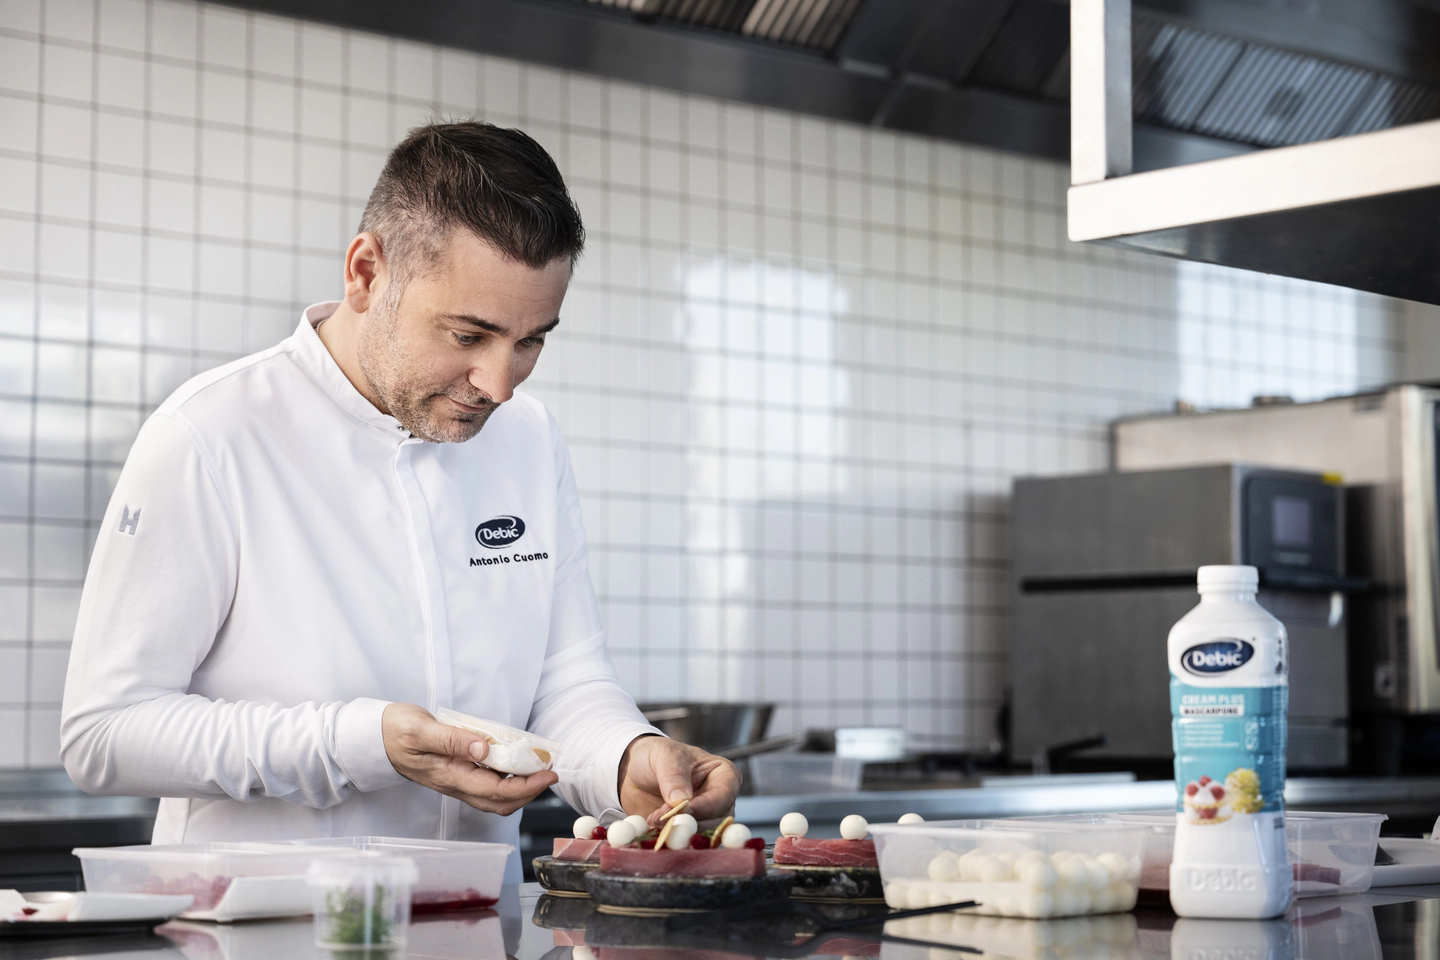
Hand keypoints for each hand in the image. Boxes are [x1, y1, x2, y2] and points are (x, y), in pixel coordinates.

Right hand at [382, 702, 558, 815]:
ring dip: (520, 786)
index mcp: (450, 776)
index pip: (496, 791)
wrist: (373, 738)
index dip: (527, 786)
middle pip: (500, 801)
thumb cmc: (395, 731)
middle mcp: (456, 784)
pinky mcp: (456, 773)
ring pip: (494, 795)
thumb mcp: (421, 730)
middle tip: (550, 772)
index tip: (548, 773)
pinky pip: (486, 783)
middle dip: (530, 791)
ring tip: (539, 766)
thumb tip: (483, 749)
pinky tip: (515, 761)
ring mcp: (456, 781)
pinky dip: (506, 776)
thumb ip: (452, 740)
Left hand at [618, 735, 740, 826]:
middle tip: (661, 817)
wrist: (634, 772)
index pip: (724, 796)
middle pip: (716, 821)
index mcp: (724, 775)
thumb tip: (681, 801)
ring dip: (676, 831)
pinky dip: (668, 838)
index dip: (705, 806)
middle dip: (688, 821)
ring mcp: (704, 819)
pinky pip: (684, 842)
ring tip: (653, 818)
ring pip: (701, 835)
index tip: (683, 809)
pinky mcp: (687, 832)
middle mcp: (720, 801)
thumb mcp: (665, 756)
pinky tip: (651, 826)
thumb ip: (674, 776)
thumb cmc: (657, 756)